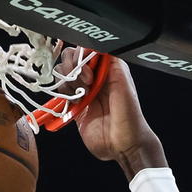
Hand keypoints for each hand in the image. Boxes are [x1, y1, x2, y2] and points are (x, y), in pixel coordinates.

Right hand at [67, 53, 166, 178]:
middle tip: (86, 83)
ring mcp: (84, 91)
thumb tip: (98, 45)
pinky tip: (75, 104)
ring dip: (68, 83)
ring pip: (64, 75)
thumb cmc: (129, 116)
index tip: (87, 69)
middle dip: (73, 68)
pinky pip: (61, 93)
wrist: (122, 145)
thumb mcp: (123, 84)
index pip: (87, 49)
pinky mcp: (75, 106)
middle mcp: (95, 77)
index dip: (82, 55)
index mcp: (108, 68)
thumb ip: (111, 62)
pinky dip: (63, 96)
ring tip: (81, 96)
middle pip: (72, 59)